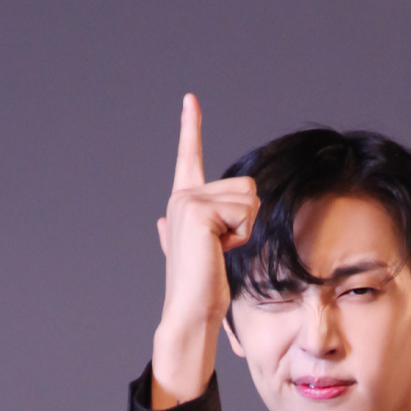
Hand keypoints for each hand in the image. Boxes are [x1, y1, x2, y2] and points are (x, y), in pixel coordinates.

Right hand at [150, 94, 259, 408]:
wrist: (192, 310)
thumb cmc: (203, 286)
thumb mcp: (204, 249)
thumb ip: (189, 230)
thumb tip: (163, 225)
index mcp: (184, 202)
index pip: (190, 157)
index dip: (191, 127)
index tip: (190, 99)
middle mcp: (183, 196)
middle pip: (245, 186)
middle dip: (246, 219)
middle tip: (222, 248)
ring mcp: (188, 202)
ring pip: (248, 198)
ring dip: (245, 229)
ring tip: (220, 251)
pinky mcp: (198, 212)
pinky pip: (244, 211)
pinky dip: (240, 235)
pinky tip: (219, 251)